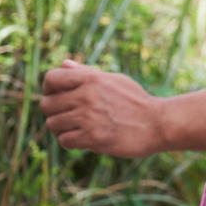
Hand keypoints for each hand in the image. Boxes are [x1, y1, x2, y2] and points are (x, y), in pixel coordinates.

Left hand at [41, 60, 163, 156]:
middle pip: (47, 104)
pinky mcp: (93, 137)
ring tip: (77, 128)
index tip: (57, 96)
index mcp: (91, 78)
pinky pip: (65, 140)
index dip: (49, 88)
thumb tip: (64, 64)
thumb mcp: (114, 80)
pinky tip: (84, 138)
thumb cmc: (137, 101)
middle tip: (68, 117)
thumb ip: (87, 73)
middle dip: (55, 112)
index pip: (51, 78)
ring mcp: (89, 117)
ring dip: (62, 129)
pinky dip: (72, 141)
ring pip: (53, 124)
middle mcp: (87, 95)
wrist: (158, 124)